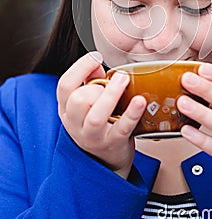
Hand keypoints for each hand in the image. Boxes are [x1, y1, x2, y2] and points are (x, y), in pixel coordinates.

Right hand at [57, 52, 146, 178]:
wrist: (106, 162)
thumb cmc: (99, 123)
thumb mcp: (88, 102)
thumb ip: (91, 81)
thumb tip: (96, 61)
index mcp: (66, 109)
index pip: (64, 86)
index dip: (79, 67)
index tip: (96, 56)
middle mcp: (75, 124)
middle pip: (78, 100)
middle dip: (96, 86)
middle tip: (117, 78)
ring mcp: (93, 137)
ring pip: (96, 116)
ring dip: (111, 95)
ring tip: (124, 79)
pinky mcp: (112, 144)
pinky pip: (122, 128)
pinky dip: (132, 114)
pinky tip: (140, 101)